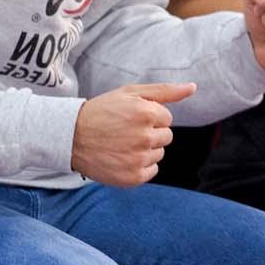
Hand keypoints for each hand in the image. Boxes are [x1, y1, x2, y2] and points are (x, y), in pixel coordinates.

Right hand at [70, 82, 193, 186]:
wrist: (71, 136)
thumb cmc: (103, 111)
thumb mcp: (130, 93)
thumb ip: (164, 91)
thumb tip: (193, 87)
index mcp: (146, 112)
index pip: (166, 118)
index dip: (148, 116)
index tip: (129, 117)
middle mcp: (145, 136)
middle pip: (166, 137)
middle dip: (150, 133)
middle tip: (125, 131)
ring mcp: (139, 159)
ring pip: (159, 154)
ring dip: (145, 149)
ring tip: (121, 143)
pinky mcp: (134, 177)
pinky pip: (152, 171)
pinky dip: (140, 165)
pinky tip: (122, 157)